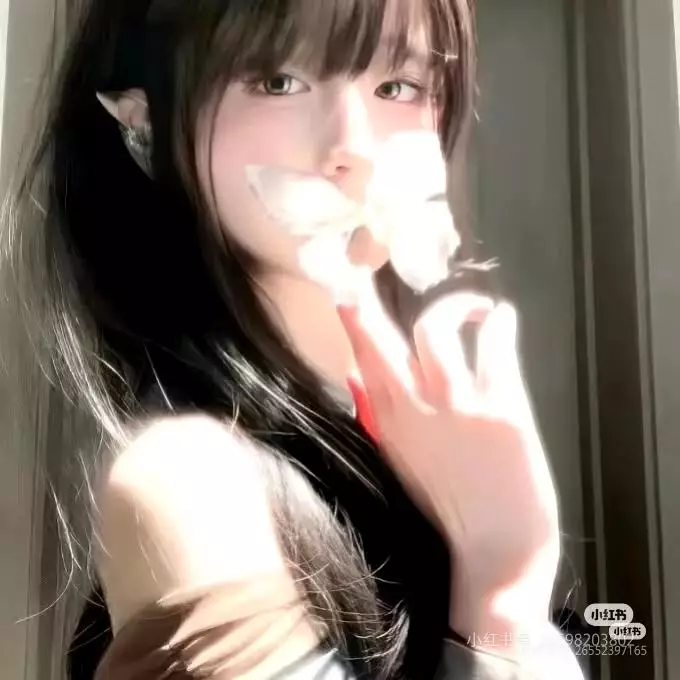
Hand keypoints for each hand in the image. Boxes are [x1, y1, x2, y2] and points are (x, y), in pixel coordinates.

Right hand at [338, 282, 560, 655]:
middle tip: (368, 273)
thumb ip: (378, 416)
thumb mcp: (402, 461)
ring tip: (474, 309)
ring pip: (435, 329)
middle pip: (383, 339)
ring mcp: (457, 404)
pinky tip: (501, 318)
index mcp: (390, 424)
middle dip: (369, 303)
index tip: (346, 292)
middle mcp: (415, 408)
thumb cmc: (453, 508)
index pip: (363, 360)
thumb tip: (354, 376)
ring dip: (455, 306)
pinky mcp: (500, 406)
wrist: (498, 552)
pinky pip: (493, 344)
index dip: (354, 322)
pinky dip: (498, 322)